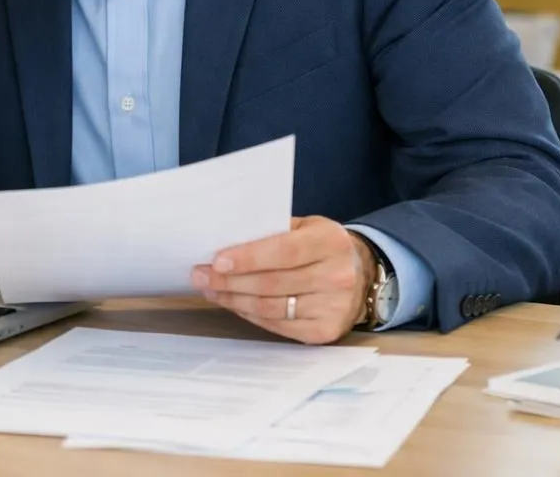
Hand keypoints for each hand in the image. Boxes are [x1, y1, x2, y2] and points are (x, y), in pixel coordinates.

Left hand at [191, 216, 374, 344]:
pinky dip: (250, 315)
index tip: (216, 261)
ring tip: (210, 289)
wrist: (360, 274)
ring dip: (234, 299)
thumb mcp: (305, 227)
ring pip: (270, 307)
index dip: (248, 258)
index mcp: (332, 242)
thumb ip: (272, 231)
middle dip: (229, 281)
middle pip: (272, 283)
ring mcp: (334, 308)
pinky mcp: (325, 331)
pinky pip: (277, 325)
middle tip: (199, 275)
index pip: (284, 251)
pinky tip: (234, 303)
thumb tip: (224, 242)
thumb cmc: (320, 246)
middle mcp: (338, 276)